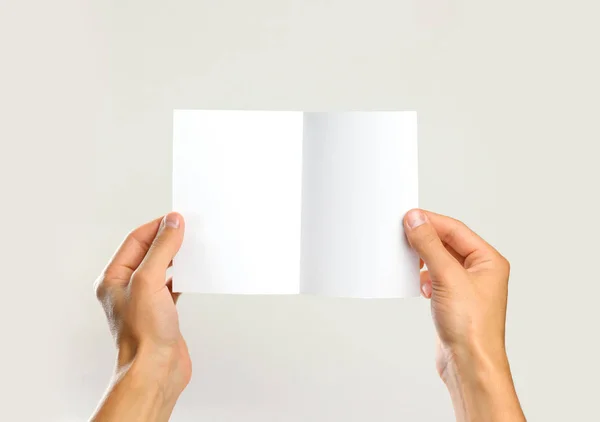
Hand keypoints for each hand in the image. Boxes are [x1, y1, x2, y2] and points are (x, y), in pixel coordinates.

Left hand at [92, 213, 190, 420]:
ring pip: (163, 268)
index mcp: (114, 278)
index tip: (177, 218)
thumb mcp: (149, 282)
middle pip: (149, 252)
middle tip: (188, 229)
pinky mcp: (163, 311)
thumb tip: (172, 223)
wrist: (156, 370)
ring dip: (178, 257)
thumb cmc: (144, 335)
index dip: (157, 227)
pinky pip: (173, 285)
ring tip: (194, 247)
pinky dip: (185, 275)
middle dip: (168, 239)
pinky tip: (195, 272)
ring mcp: (145, 300)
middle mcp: (127, 287)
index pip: (136, 241)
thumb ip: (161, 250)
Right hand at [404, 209, 524, 421]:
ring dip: (423, 257)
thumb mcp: (447, 277)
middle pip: (447, 243)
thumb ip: (430, 245)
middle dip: (425, 239)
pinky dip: (423, 276)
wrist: (469, 365)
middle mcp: (480, 272)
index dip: (431, 221)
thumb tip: (416, 220)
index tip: (408, 218)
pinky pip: (435, 278)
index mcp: (488, 261)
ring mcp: (466, 287)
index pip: (456, 230)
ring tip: (407, 256)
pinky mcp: (453, 301)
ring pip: (439, 260)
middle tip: (403, 234)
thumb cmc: (472, 328)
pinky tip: (418, 282)